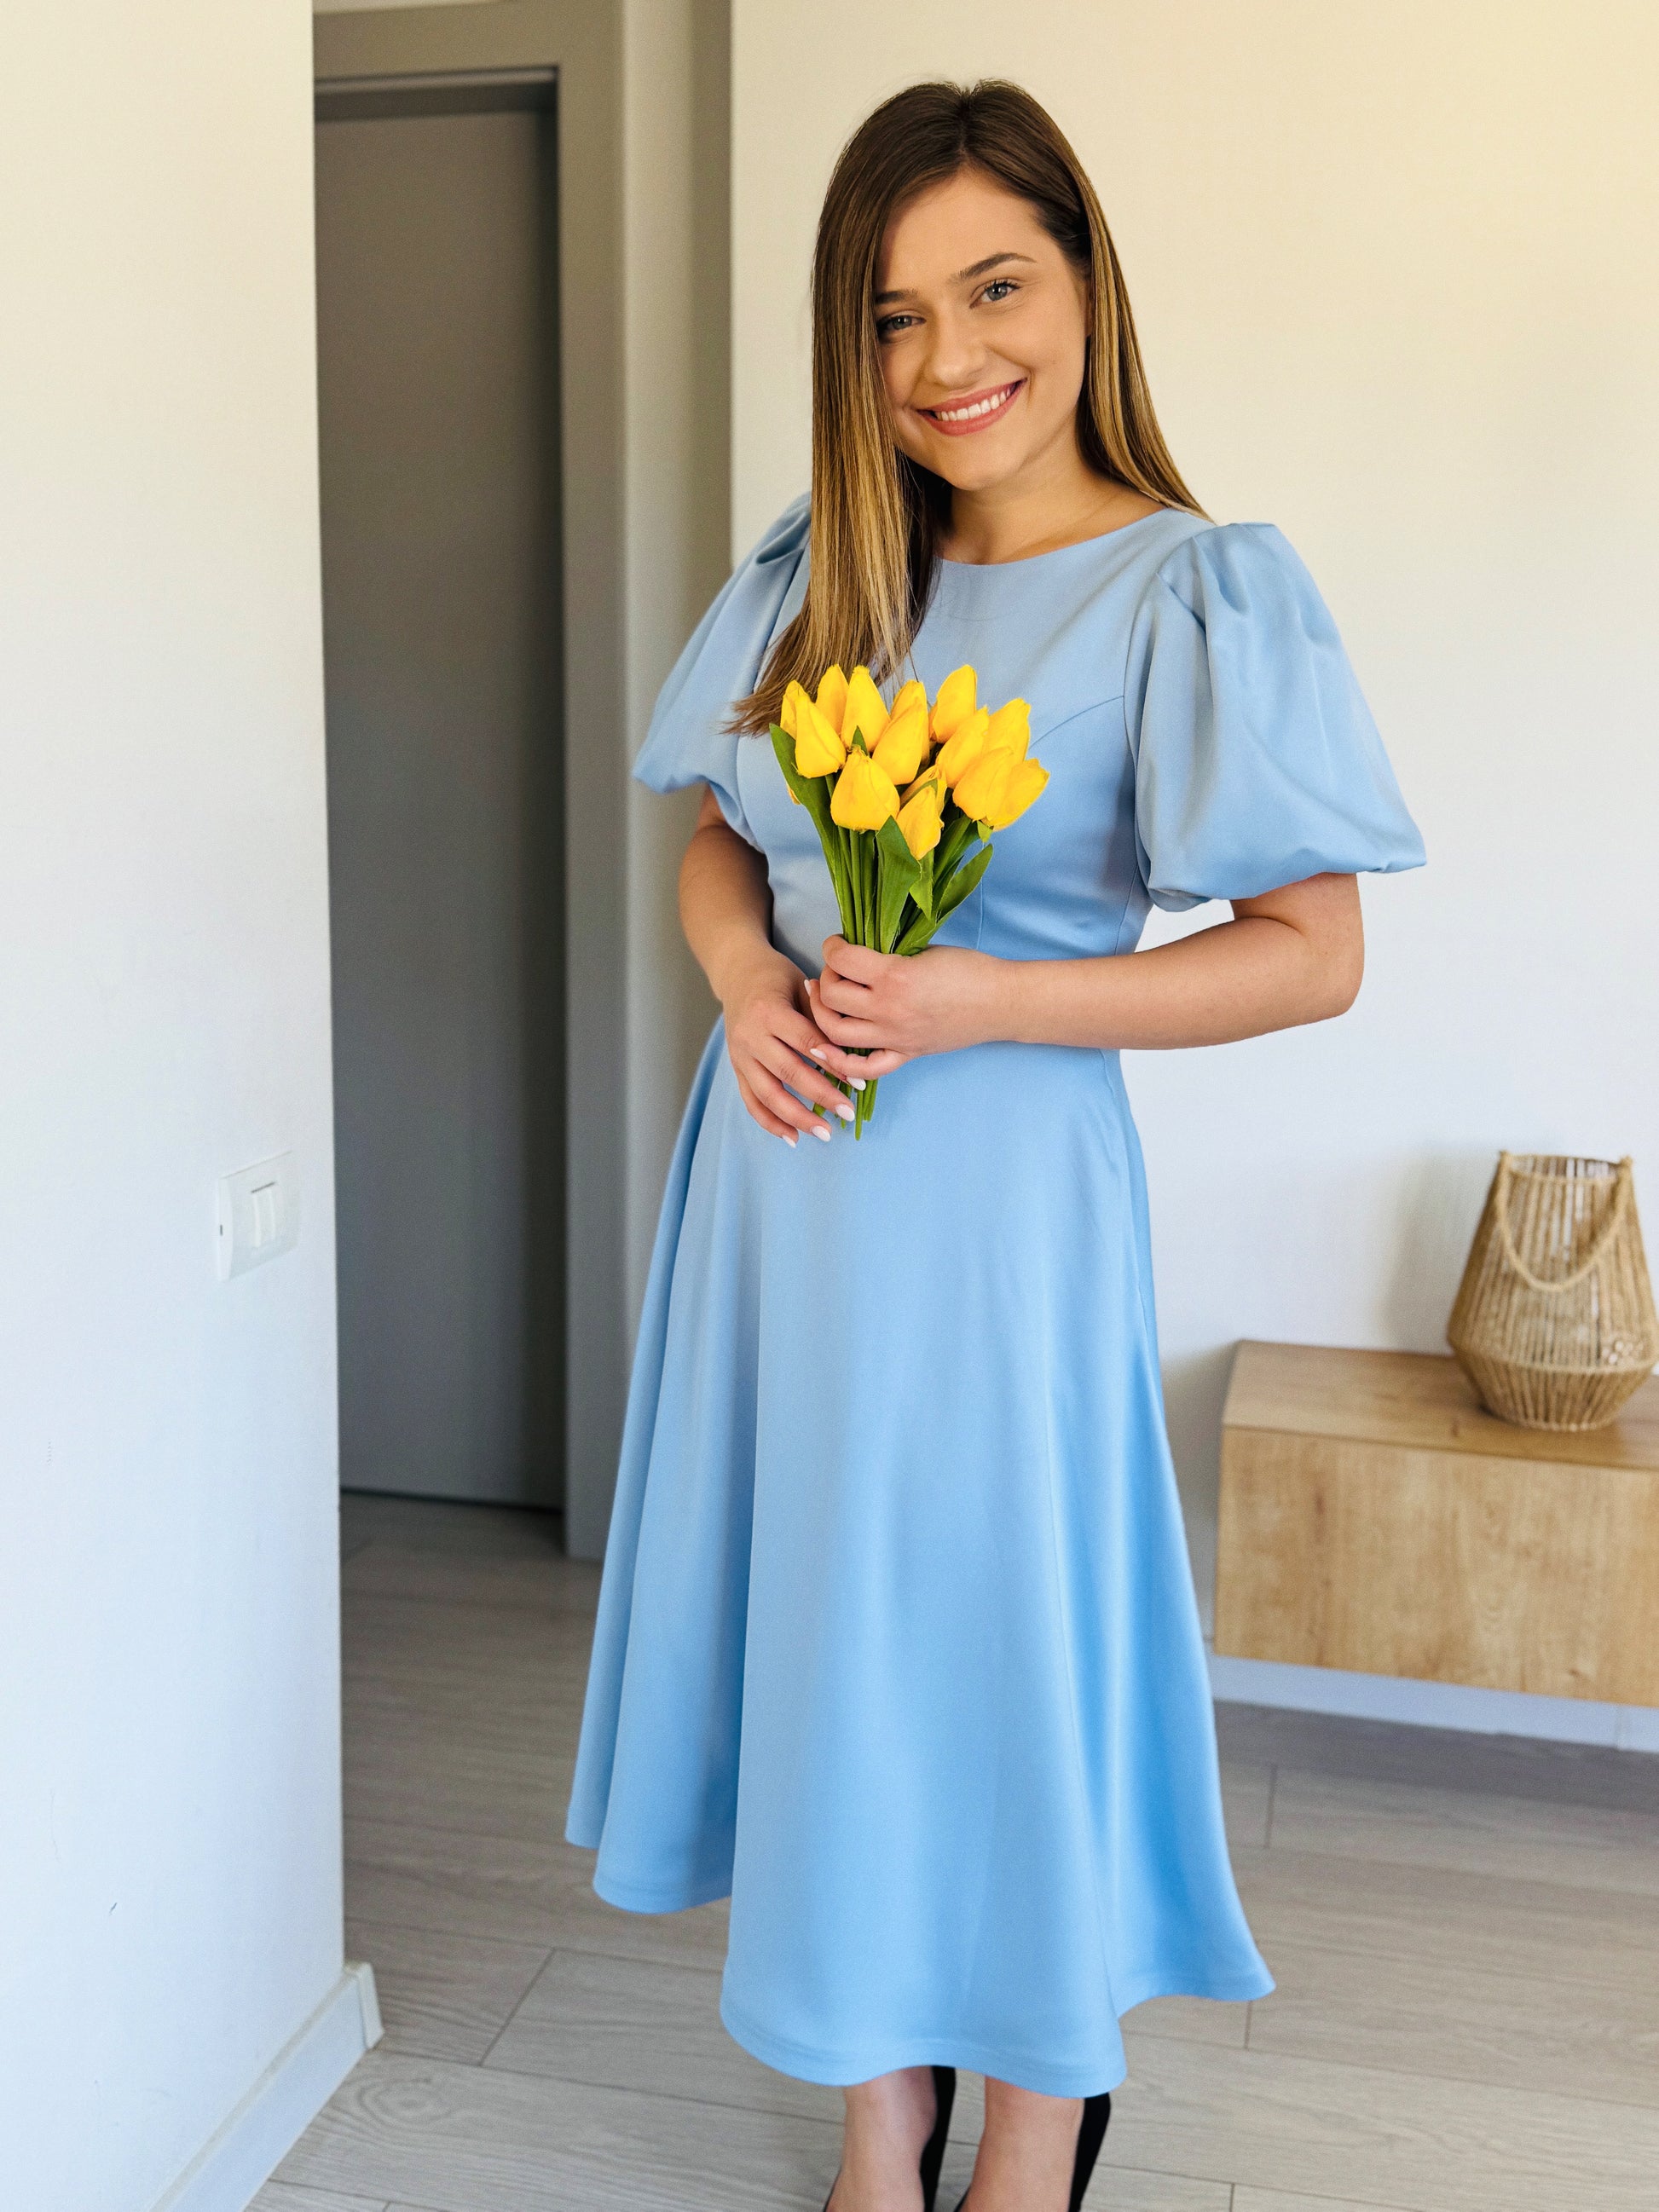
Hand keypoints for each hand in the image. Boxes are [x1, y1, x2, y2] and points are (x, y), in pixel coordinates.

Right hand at [716, 946, 863, 1144]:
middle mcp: (750, 1036)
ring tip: (824, 1134)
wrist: (736, 972)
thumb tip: (850, 1054)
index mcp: (769, 1011)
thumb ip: (820, 1018)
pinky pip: (751, 1101)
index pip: (806, 1044)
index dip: (833, 1065)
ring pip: (767, 1094)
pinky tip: (792, 1137)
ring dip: (797, 1117)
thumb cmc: (777, 977)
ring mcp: (739, 1055)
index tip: (858, 1083)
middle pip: (788, 1072)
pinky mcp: (736, 1068)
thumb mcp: (801, 987)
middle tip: (847, 1113)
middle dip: (820, 1096)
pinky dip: (770, 1122)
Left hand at [806, 937, 1003, 1063]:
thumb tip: (858, 954)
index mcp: (894, 977)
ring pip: (835, 1033)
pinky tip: (832, 1047)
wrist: (1001, 1003)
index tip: (837, 943)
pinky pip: (865, 1068)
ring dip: (822, 1013)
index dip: (831, 946)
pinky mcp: (905, 1054)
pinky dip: (842, 1062)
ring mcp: (895, 1037)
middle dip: (826, 976)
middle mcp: (889, 1010)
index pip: (842, 959)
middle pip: (831, 996)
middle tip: (835, 969)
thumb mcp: (924, 950)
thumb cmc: (970, 970)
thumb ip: (888, 955)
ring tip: (826, 999)